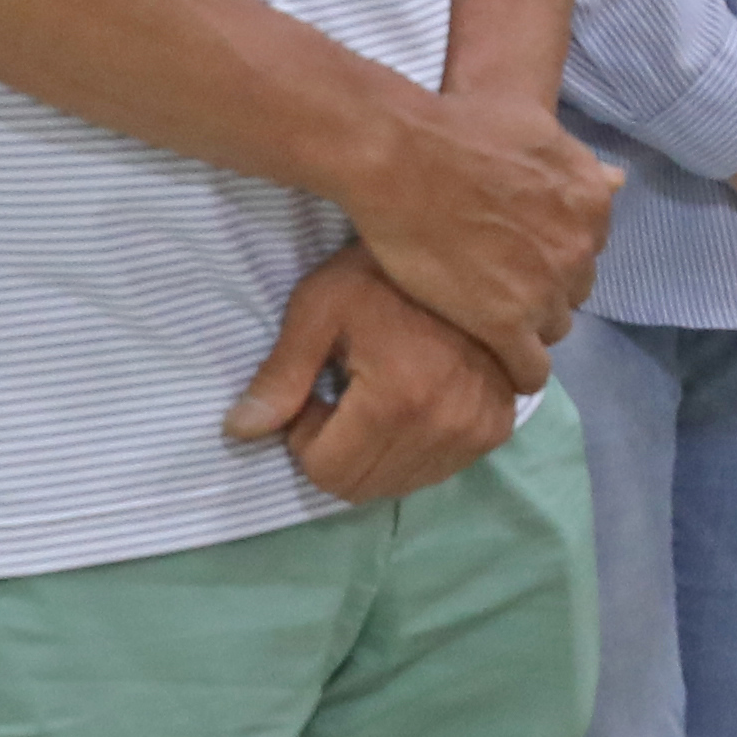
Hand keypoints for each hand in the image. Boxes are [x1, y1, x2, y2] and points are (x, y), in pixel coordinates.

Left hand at [227, 250, 522, 502]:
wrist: (467, 250)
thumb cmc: (380, 273)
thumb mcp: (319, 307)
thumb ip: (280, 375)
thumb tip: (239, 430)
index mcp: (397, 400)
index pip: (326, 471)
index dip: (305, 436)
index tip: (317, 389)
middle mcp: (444, 427)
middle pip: (360, 486)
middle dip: (336, 449)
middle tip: (342, 392)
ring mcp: (476, 433)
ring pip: (397, 485)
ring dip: (372, 452)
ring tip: (375, 394)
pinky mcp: (496, 430)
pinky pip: (434, 471)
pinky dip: (408, 450)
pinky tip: (409, 400)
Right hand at [345, 84, 615, 373]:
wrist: (404, 157)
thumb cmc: (461, 127)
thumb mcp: (537, 127)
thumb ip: (580, 165)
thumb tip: (618, 181)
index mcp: (592, 202)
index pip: (587, 247)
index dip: (552, 251)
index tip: (520, 251)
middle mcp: (579, 249)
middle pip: (573, 289)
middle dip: (544, 287)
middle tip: (500, 280)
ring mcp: (545, 291)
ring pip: (554, 327)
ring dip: (528, 323)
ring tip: (489, 315)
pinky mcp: (506, 325)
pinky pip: (531, 370)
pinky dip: (518, 371)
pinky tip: (497, 362)